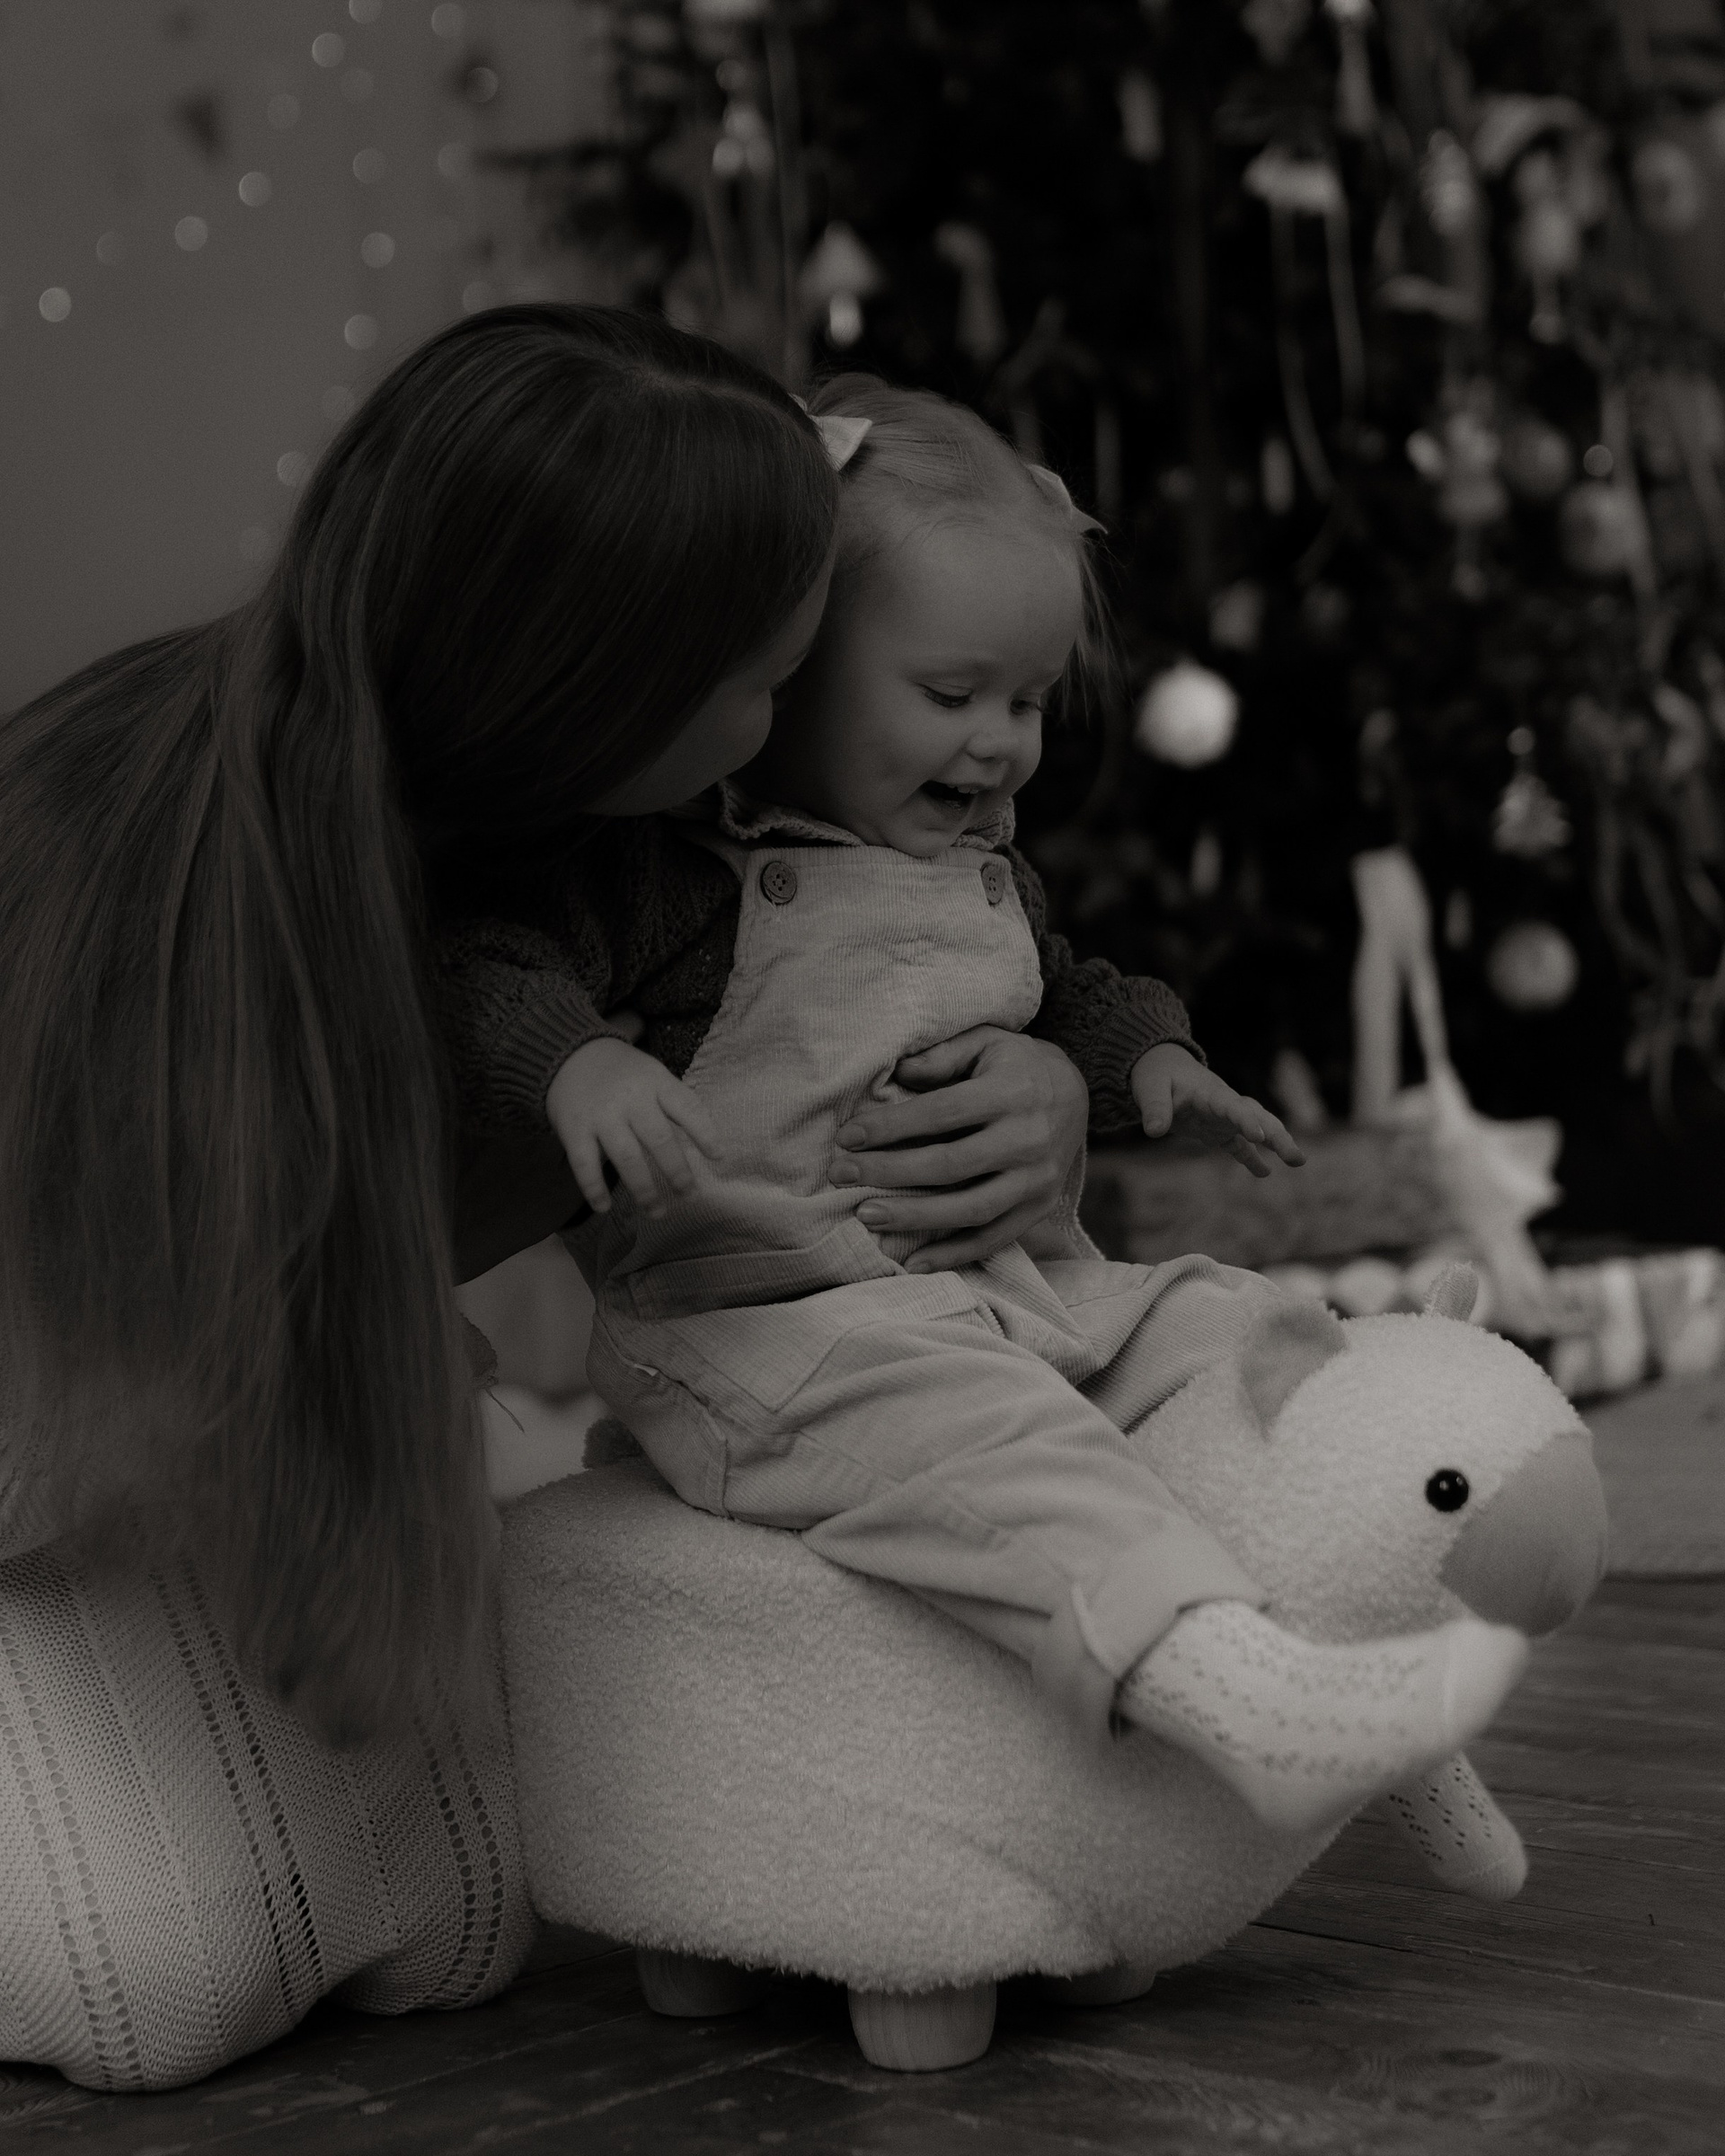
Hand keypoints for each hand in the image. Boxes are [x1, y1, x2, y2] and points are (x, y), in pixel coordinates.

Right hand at [546, 1037, 721, 1217]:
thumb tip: (704, 1143)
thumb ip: (672, 1103)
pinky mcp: (574, 1129)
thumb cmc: (622, 1073)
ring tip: (657, 1212)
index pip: (686, 1107)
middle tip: (690, 1196)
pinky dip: (594, 1189)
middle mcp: (630, 1098)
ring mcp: (601, 1115)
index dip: (705, 1133)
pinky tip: (604, 1208)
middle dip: (677, 1172)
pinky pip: (585, 1164)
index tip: (719, 1157)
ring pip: (627, 1157)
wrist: (568, 1054)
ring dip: (644, 1189)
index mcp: (655, 1082)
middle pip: (659, 1139)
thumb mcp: (652, 1074)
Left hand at [830, 1027, 1088, 1271]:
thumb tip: (895, 1076)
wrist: (1077, 1091)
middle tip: (842, 1175)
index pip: (942, 1113)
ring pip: (971, 1209)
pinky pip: (994, 1238)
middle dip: (889, 1173)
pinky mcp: (1040, 1207)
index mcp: (1012, 1092)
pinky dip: (954, 1255)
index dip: (891, 1127)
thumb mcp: (985, 1042)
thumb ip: (941, 1056)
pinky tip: (914, 1262)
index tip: (848, 1136)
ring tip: (867, 1217)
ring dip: (915, 1217)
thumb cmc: (1015, 1064)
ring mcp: (1037, 1179)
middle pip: (950, 1165)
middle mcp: (1029, 1139)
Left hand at [1131, 1043, 1304, 1179]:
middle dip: (1277, 1137)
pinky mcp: (1218, 1130)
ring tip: (1298, 1162)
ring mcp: (1224, 1119)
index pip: (1232, 1107)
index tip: (1259, 1136)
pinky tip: (1265, 1174)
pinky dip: (1251, 1159)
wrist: (1161, 1067)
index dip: (1245, 1120)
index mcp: (1210, 1093)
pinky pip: (1239, 1146)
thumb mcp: (1149, 1087)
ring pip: (1257, 1130)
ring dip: (1277, 1144)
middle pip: (1257, 1118)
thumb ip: (1154, 1108)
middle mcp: (1224, 1105)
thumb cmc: (1156, 1074)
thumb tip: (1154, 1131)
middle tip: (1297, 1157)